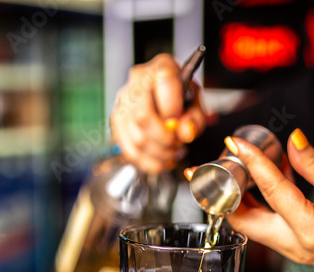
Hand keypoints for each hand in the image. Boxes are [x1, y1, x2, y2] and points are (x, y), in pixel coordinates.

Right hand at [110, 53, 206, 173]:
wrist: (166, 102)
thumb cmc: (182, 101)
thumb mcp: (197, 106)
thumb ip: (195, 119)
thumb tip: (184, 132)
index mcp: (162, 67)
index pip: (164, 83)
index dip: (173, 110)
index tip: (180, 124)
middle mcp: (138, 81)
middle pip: (143, 117)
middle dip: (165, 139)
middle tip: (177, 144)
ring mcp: (123, 101)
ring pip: (137, 138)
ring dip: (159, 153)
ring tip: (171, 151)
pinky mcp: (116, 121)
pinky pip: (130, 150)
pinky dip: (149, 162)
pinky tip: (161, 159)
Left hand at [225, 129, 313, 266]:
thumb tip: (292, 141)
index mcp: (311, 229)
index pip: (271, 190)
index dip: (252, 162)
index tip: (235, 143)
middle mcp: (295, 246)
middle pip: (242, 219)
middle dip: (222, 192)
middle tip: (209, 168)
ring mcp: (292, 250)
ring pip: (249, 224)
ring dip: (235, 197)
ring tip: (225, 172)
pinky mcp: (293, 247)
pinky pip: (264, 224)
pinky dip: (256, 203)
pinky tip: (257, 180)